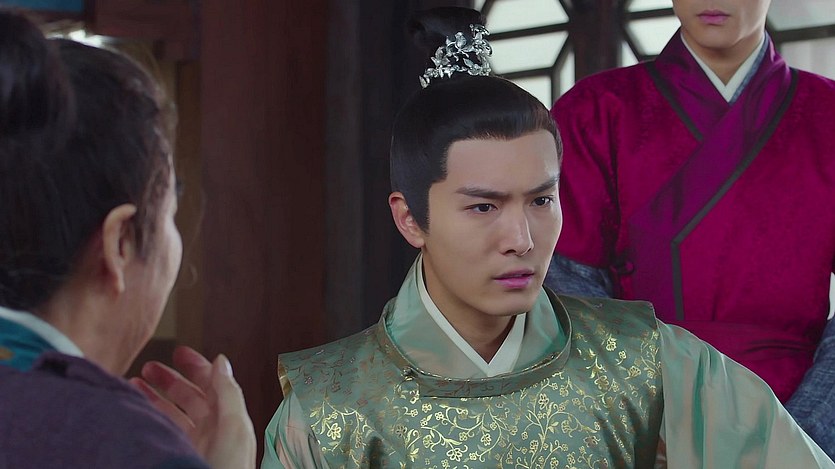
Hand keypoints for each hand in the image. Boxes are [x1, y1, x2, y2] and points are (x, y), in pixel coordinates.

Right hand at [130, 346, 255, 468]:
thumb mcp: (233, 428)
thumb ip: (228, 393)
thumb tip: (221, 361)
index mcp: (228, 420)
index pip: (213, 385)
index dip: (197, 367)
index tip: (178, 352)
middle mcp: (212, 432)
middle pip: (190, 399)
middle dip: (170, 381)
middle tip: (146, 368)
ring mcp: (194, 446)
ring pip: (172, 416)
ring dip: (154, 399)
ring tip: (132, 385)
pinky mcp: (177, 455)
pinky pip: (163, 432)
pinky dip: (149, 419)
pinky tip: (134, 411)